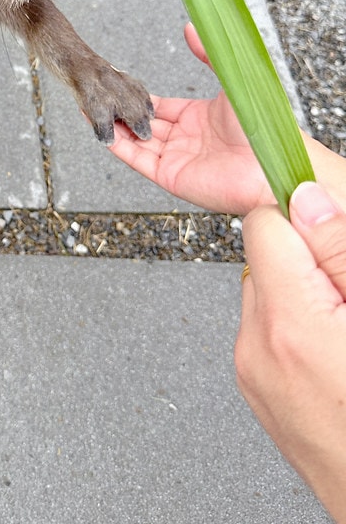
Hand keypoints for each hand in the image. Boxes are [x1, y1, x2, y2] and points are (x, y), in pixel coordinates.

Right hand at [109, 24, 273, 212]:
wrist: (272, 163)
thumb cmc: (262, 123)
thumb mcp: (232, 77)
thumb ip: (208, 53)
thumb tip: (190, 25)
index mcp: (198, 117)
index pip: (158, 106)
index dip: (136, 96)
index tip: (116, 83)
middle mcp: (184, 139)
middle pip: (142, 122)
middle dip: (119, 110)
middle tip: (97, 94)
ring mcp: (176, 158)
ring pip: (135, 139)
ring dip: (114, 125)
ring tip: (90, 108)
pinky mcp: (170, 176)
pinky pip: (138, 160)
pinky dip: (119, 146)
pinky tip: (102, 130)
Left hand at [236, 183, 345, 521]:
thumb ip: (341, 251)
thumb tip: (306, 200)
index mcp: (289, 324)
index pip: (263, 225)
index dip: (305, 223)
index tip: (333, 239)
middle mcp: (259, 349)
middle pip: (264, 259)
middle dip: (309, 263)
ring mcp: (255, 375)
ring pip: (268, 296)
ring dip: (305, 298)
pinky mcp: (260, 392)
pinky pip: (270, 335)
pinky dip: (300, 331)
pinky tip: (338, 357)